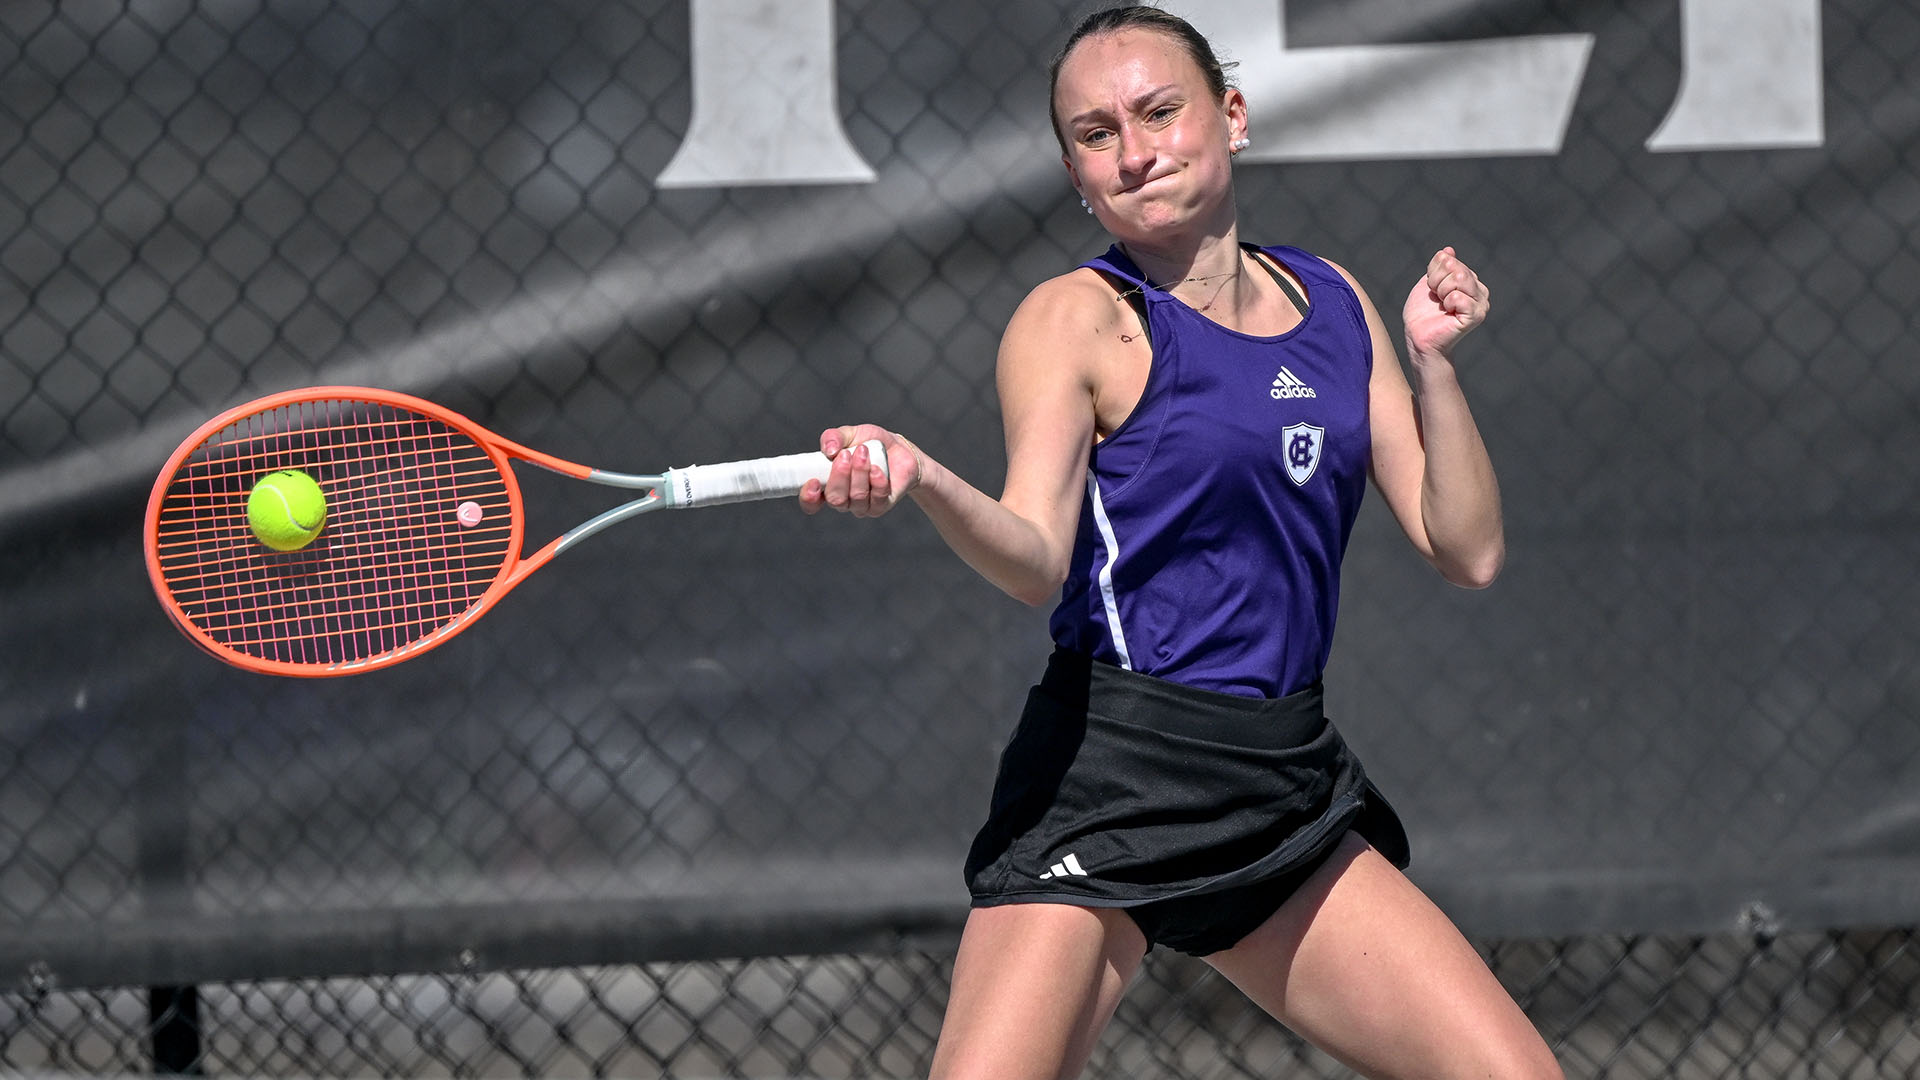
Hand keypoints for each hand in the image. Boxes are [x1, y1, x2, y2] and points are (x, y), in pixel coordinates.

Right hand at [799, 424, 921, 517]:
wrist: (899, 449)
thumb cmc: (869, 444)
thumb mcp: (849, 434)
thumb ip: (833, 437)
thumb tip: (828, 450)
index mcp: (827, 485)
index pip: (811, 502)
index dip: (808, 497)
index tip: (813, 481)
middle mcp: (842, 499)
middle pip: (835, 499)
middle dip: (840, 476)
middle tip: (846, 455)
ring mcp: (862, 505)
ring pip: (856, 497)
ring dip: (860, 473)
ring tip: (864, 452)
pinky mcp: (881, 505)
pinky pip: (877, 498)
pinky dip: (877, 481)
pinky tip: (878, 468)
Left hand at [1402, 247, 1489, 362]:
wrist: (1419, 338)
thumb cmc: (1422, 314)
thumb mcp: (1428, 284)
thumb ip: (1439, 266)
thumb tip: (1448, 250)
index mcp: (1470, 280)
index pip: (1448, 260)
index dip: (1432, 273)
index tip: (1432, 290)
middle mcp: (1480, 290)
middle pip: (1454, 267)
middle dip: (1436, 282)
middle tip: (1436, 298)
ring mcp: (1481, 303)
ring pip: (1458, 278)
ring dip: (1441, 292)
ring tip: (1442, 305)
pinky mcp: (1477, 315)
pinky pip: (1458, 296)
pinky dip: (1447, 303)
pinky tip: (1448, 313)